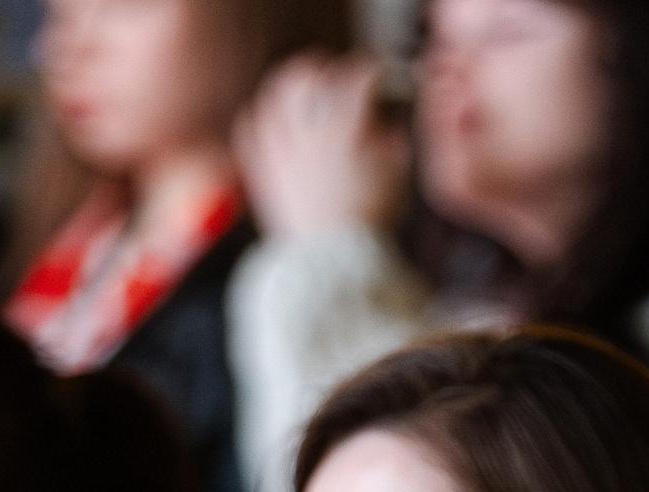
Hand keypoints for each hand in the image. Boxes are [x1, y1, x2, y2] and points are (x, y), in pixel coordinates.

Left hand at [233, 53, 410, 240]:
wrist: (334, 263)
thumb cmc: (371, 220)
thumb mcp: (398, 173)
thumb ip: (393, 134)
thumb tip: (386, 115)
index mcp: (346, 131)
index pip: (357, 79)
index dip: (373, 72)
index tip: (380, 77)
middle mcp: (308, 134)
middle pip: (306, 76)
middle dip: (324, 70)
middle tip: (337, 79)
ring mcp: (280, 151)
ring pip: (274, 95)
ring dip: (291, 87)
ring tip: (306, 95)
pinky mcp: (262, 170)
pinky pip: (251, 127)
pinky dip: (262, 117)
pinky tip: (276, 121)